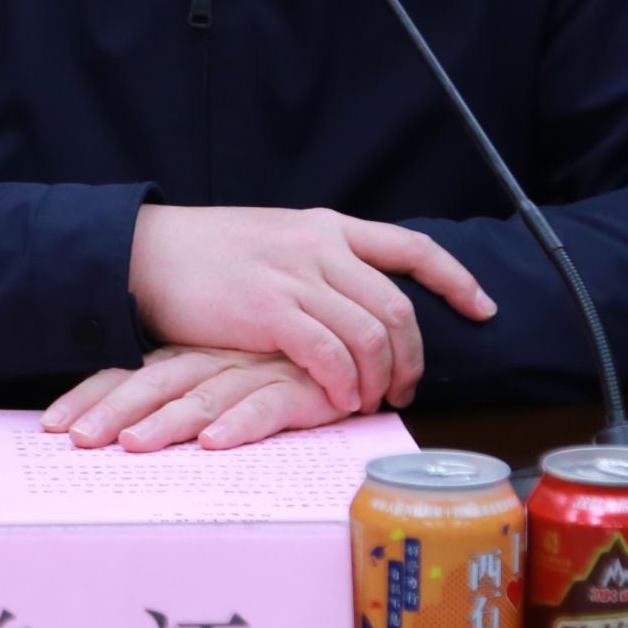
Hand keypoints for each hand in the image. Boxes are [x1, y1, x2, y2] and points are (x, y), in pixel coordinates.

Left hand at [42, 346, 348, 451]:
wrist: (348, 341)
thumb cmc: (276, 362)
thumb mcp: (220, 372)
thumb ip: (180, 392)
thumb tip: (118, 428)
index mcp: (189, 356)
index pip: (129, 373)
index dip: (91, 396)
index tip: (51, 426)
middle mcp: (214, 361)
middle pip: (154, 384)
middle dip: (114, 412)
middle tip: (79, 441)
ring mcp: (255, 371)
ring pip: (203, 397)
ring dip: (167, 423)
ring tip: (133, 446)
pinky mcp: (298, 387)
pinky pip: (265, 407)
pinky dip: (239, 424)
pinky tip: (215, 444)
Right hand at [127, 205, 494, 416]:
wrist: (144, 251)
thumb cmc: (203, 254)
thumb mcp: (273, 239)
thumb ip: (316, 263)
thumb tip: (351, 301)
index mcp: (325, 225)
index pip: (411, 246)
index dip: (455, 278)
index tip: (484, 309)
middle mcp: (320, 244)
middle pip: (397, 305)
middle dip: (412, 356)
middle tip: (404, 389)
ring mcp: (296, 274)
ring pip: (371, 334)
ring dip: (378, 378)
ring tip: (365, 402)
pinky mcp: (269, 308)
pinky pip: (329, 353)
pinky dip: (341, 383)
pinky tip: (335, 400)